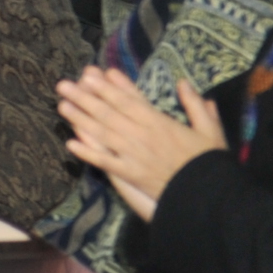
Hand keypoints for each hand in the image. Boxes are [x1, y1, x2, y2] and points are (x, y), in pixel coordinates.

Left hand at [59, 66, 225, 221]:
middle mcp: (143, 136)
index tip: (89, 75)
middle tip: (63, 85)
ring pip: (103, 133)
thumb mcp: (210, 130)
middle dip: (84, 97)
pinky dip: (88, 153)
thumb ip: (196, 105)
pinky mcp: (131, 175)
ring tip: (62, 105)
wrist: (210, 196)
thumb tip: (184, 82)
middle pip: (109, 113)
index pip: (128, 100)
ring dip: (80, 119)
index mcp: (160, 123)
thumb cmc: (209, 162)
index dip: (106, 87)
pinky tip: (71, 144)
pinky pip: (106, 162)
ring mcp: (134, 155)